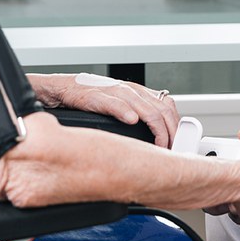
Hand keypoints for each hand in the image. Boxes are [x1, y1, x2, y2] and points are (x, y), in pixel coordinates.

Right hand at [30, 73, 179, 146]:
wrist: (62, 89)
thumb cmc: (91, 98)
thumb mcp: (121, 104)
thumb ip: (138, 114)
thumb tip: (156, 136)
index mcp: (139, 92)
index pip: (168, 107)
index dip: (176, 126)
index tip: (176, 144)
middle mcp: (131, 90)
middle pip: (162, 111)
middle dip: (170, 133)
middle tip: (169, 151)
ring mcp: (115, 92)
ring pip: (146, 109)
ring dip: (157, 129)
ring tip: (159, 146)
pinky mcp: (97, 96)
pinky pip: (116, 103)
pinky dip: (126, 112)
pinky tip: (132, 122)